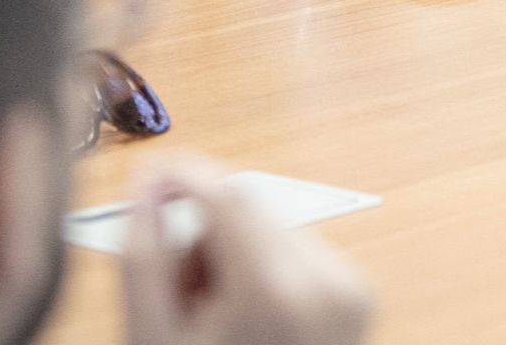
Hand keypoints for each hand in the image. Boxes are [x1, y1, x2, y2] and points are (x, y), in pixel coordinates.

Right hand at [122, 156, 370, 344]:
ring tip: (219, 318)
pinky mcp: (361, 296)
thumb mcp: (150, 334)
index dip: (187, 179)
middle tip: (184, 292)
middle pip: (254, 208)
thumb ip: (144, 253)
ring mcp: (351, 289)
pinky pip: (304, 254)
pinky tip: (255, 323)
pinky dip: (272, 272)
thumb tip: (150, 181)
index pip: (228, 196)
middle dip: (209, 231)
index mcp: (272, 290)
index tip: (154, 176)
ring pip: (278, 228)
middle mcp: (325, 281)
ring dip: (240, 254)